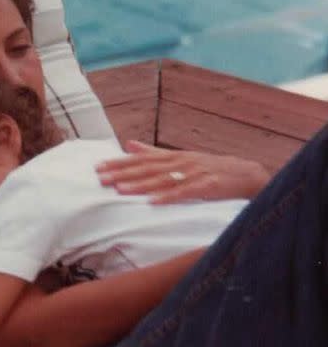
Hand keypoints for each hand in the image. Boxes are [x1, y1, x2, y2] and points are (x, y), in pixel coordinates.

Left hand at [96, 140, 269, 203]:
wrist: (247, 174)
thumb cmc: (210, 167)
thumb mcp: (180, 157)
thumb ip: (153, 152)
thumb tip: (127, 144)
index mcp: (173, 156)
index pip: (140, 159)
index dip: (119, 163)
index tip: (98, 167)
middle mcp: (181, 162)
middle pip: (147, 168)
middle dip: (123, 174)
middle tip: (101, 179)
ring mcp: (194, 173)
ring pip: (162, 180)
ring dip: (140, 185)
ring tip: (120, 190)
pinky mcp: (207, 186)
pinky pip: (184, 193)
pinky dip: (168, 197)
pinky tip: (153, 202)